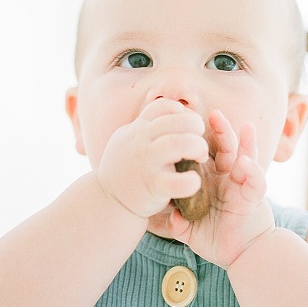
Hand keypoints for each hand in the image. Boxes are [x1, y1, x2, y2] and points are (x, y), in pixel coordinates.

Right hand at [96, 98, 208, 218]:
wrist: (106, 200)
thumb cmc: (125, 167)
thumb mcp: (129, 139)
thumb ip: (147, 125)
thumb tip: (172, 109)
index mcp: (138, 129)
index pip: (162, 106)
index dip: (182, 111)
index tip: (188, 125)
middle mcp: (141, 142)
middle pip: (174, 121)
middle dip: (195, 125)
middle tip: (200, 139)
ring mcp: (146, 163)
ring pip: (175, 144)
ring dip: (196, 146)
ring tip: (201, 157)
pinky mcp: (152, 186)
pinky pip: (174, 182)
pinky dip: (189, 181)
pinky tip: (194, 181)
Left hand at [163, 109, 274, 268]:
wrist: (242, 256)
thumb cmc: (217, 240)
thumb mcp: (190, 231)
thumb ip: (178, 224)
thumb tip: (170, 218)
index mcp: (212, 181)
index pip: (206, 154)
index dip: (198, 139)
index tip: (187, 123)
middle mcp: (229, 179)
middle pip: (227, 148)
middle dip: (222, 130)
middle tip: (213, 113)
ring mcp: (243, 186)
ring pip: (246, 157)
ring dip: (245, 142)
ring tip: (243, 126)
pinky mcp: (255, 198)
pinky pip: (256, 181)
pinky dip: (252, 171)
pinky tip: (245, 163)